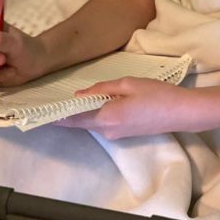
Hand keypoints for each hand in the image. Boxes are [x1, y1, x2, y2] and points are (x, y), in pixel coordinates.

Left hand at [54, 78, 193, 138]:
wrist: (181, 113)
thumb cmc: (156, 94)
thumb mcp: (128, 84)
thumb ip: (102, 89)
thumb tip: (79, 95)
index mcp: (106, 118)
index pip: (73, 120)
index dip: (55, 117)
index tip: (38, 113)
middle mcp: (107, 131)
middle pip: (80, 122)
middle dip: (66, 113)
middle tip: (49, 99)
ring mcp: (116, 134)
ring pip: (91, 122)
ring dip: (81, 112)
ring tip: (67, 97)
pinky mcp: (124, 133)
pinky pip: (102, 123)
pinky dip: (94, 114)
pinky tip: (92, 101)